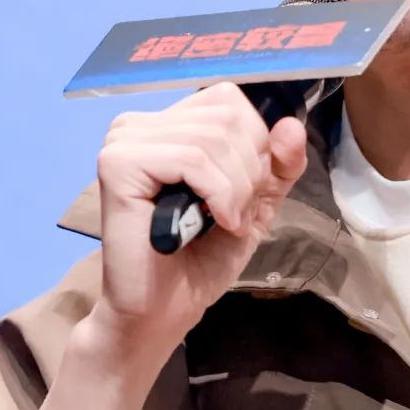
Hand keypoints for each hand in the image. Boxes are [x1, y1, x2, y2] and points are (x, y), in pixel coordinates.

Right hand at [87, 81, 306, 361]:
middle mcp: (139, 124)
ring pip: (213, 138)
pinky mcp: (117, 164)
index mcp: (168, 124)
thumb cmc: (201, 258)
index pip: (229, 99)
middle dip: (249, 171)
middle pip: (226, 117)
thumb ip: (278, 163)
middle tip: (236, 213)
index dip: (256, 143)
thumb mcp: (255, 201)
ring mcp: (124, 141)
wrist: (163, 309)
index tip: (249, 191)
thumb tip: (291, 124)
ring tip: (226, 222)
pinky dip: (219, 194)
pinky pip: (191, 159)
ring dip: (237, 189)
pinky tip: (215, 222)